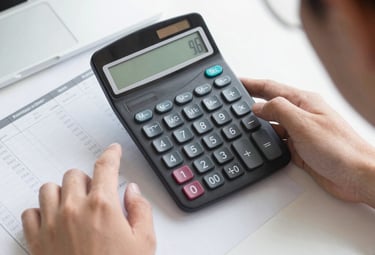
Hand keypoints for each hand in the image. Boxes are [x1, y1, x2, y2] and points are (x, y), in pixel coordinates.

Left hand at [21, 143, 155, 254]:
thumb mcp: (145, 242)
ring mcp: (52, 224)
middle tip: (96, 193)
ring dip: (63, 192)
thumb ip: (141, 209)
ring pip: (49, 189)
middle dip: (87, 179)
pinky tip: (54, 220)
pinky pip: (30, 213)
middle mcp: (74, 209)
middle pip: (74, 174)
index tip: (113, 150)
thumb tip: (133, 191)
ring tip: (74, 204)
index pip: (106, 166)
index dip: (111, 154)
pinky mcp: (36, 241)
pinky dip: (41, 212)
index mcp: (102, 206)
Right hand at [242, 78, 374, 205]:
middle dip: (250, 101)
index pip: (271, 88)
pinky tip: (258, 142)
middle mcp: (300, 115)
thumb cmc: (340, 148)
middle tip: (233, 99)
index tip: (236, 81)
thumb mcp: (304, 123)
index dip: (252, 84)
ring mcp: (299, 133)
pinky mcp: (299, 150)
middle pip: (270, 105)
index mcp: (303, 102)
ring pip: (272, 124)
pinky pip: (277, 142)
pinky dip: (265, 141)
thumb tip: (258, 106)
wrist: (356, 176)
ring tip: (240, 121)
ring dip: (257, 123)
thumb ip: (279, 110)